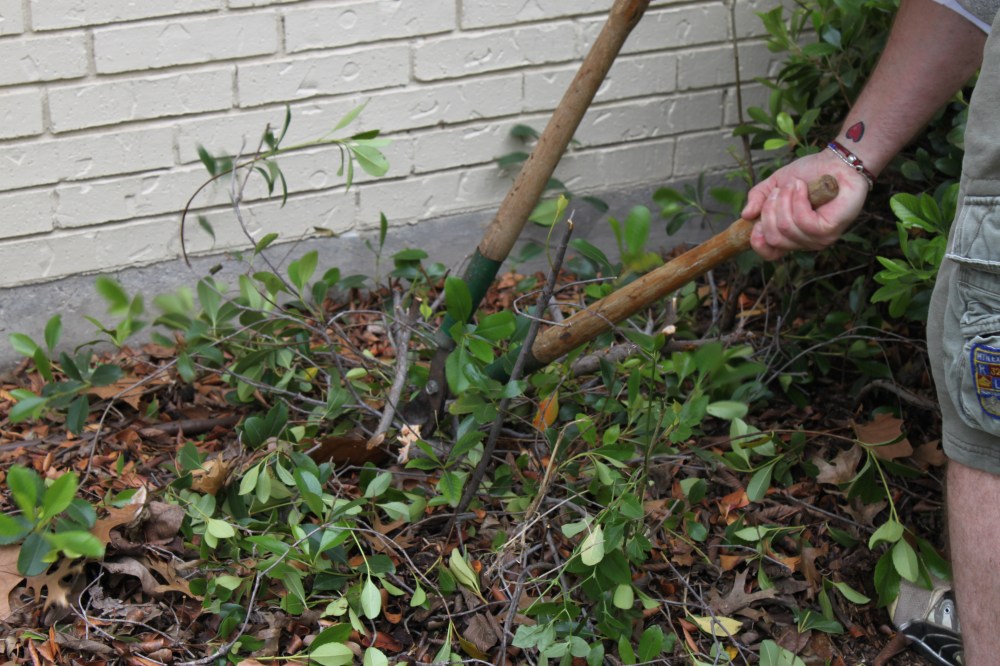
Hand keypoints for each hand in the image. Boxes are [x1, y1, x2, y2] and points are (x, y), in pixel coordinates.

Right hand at [741, 149, 869, 259]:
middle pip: (773, 238)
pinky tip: (804, 187)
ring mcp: (818, 239)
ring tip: (795, 184)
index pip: (770, 254)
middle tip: (780, 191)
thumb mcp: (774, 185)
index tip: (755, 221)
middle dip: (770, 209)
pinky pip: (802, 220)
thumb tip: (745, 215)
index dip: (758, 241)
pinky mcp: (829, 230)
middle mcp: (804, 242)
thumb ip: (758, 199)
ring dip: (785, 200)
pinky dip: (798, 200)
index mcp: (790, 235)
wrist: (836, 163)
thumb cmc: (809, 174)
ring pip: (785, 228)